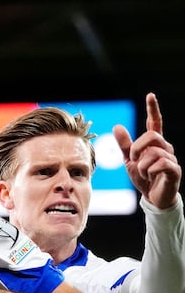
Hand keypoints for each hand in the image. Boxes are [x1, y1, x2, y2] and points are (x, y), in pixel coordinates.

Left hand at [113, 93, 180, 209]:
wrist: (153, 197)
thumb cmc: (143, 178)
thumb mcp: (129, 160)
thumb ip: (124, 145)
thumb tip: (117, 126)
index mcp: (154, 144)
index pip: (155, 123)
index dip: (153, 109)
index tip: (150, 95)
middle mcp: (165, 147)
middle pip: (151, 136)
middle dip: (136, 148)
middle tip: (132, 160)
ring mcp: (171, 158)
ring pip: (153, 153)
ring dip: (141, 165)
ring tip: (144, 173)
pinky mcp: (175, 169)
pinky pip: (160, 164)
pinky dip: (149, 171)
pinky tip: (151, 177)